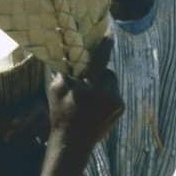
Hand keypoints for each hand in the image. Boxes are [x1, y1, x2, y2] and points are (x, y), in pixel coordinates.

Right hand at [46, 38, 122, 153]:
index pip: (99, 60)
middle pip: (106, 71)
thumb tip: (67, 53)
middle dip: (98, 73)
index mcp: (89, 88)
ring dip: (102, 84)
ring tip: (90, 97)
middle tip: (87, 81)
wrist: (72, 143)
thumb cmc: (60, 114)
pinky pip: (114, 92)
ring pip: (111, 81)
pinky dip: (106, 94)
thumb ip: (64, 71)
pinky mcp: (120, 108)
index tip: (110, 32)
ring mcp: (116, 102)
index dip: (105, 45)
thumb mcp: (55, 89)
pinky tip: (95, 107)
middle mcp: (106, 94)